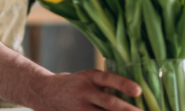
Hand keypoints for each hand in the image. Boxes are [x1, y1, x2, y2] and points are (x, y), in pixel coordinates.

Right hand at [27, 68, 141, 110]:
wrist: (46, 92)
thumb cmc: (76, 84)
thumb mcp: (89, 77)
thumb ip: (106, 85)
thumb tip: (134, 94)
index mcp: (90, 76)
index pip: (109, 79)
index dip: (124, 84)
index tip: (138, 91)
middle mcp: (84, 91)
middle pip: (108, 103)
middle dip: (127, 110)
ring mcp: (79, 108)